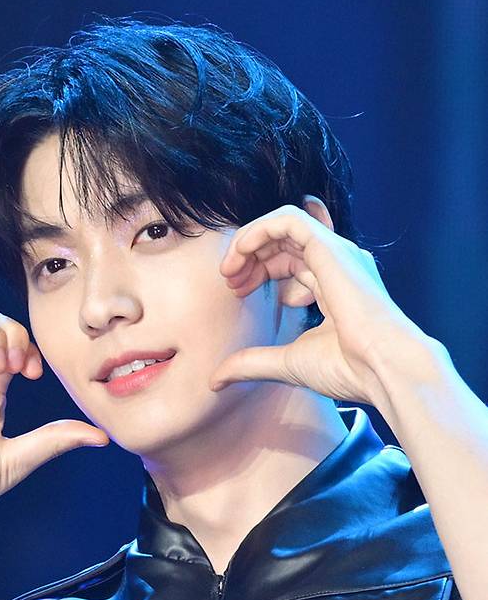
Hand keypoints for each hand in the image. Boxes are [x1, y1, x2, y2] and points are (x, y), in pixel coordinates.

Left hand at [209, 200, 429, 404]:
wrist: (383, 370)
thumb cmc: (350, 369)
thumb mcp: (286, 363)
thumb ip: (251, 363)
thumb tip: (216, 380)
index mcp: (335, 286)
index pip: (292, 260)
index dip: (259, 270)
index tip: (237, 292)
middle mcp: (338, 264)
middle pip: (285, 243)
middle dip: (251, 257)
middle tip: (230, 282)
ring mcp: (337, 254)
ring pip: (284, 225)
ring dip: (250, 243)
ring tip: (230, 271)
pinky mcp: (330, 249)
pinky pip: (288, 219)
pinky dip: (259, 230)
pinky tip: (241, 251)